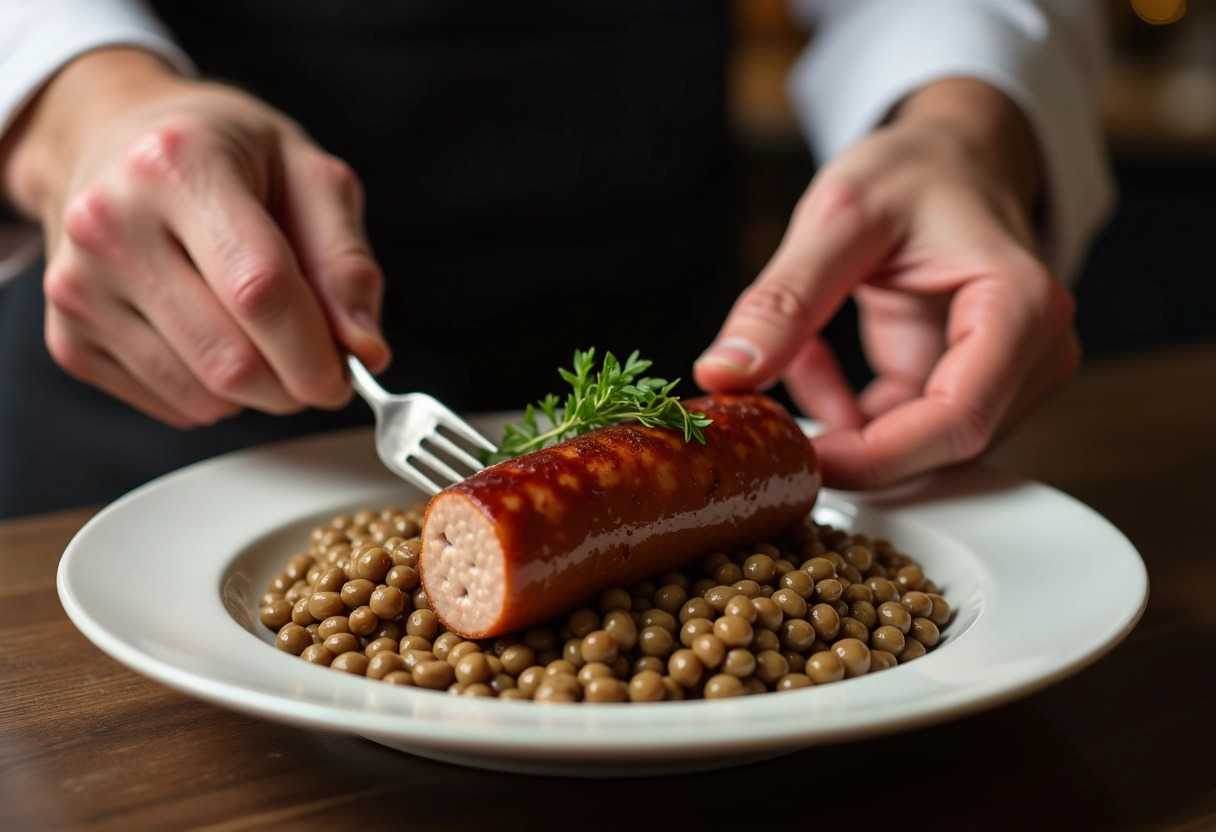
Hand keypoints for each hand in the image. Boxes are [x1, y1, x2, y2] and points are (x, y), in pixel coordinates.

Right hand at [0, 48, 389, 427]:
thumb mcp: (307, 174)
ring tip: (265, 340)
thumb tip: (365, 347)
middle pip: (230, 358)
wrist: (115, 141)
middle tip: (318, 363)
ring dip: (259, 393)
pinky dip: (216, 396)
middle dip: (294, 383)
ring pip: (203, 395)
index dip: (315, 350)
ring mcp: (79, 285)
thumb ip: (345, 261)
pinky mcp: (68, 336)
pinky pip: (172, 407)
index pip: (259, 290)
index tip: (348, 374)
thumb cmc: (223, 154)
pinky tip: (215, 340)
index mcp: (178, 166)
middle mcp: (110, 223)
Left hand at [694, 80, 1077, 488]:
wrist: (952, 158)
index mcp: (1021, 307)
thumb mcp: (839, 216)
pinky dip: (840, 406)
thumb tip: (724, 376)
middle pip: (940, 449)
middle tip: (766, 423)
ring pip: (911, 449)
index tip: (799, 457)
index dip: (876, 457)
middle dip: (850, 448)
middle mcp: (1031, 354)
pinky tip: (812, 356)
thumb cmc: (915, 171)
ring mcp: (1003, 380)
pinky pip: (893, 431)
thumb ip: (784, 299)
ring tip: (791, 350)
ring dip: (837, 420)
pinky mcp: (961, 389)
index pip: (957, 420)